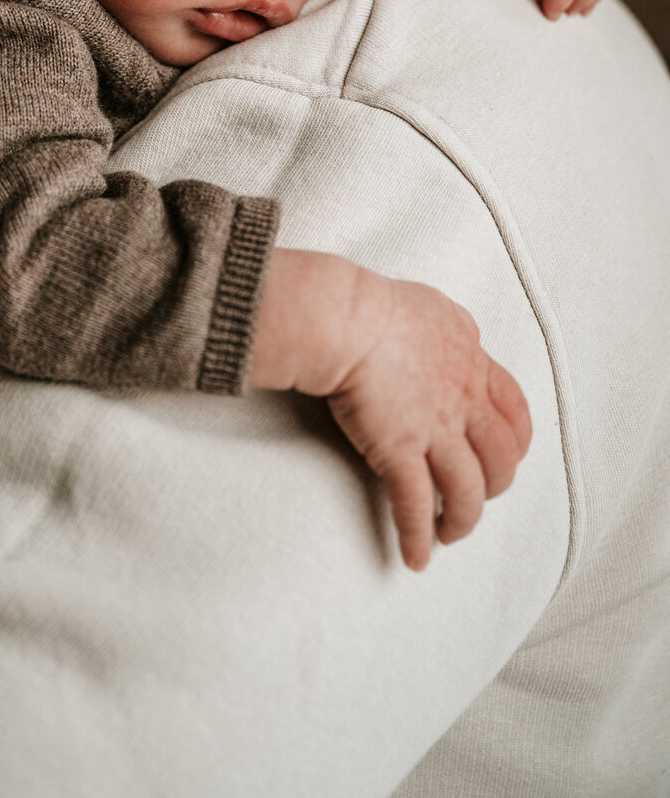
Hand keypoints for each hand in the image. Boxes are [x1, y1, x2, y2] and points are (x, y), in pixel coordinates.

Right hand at [324, 272, 531, 570]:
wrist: (345, 318)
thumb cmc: (379, 305)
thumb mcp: (436, 308)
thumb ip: (455, 331)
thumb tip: (461, 338)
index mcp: (473, 366)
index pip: (515, 412)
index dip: (516, 442)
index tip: (507, 456)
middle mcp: (463, 403)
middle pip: (501, 460)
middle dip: (493, 487)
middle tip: (475, 497)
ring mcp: (434, 431)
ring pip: (468, 492)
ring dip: (462, 521)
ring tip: (448, 534)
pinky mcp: (399, 452)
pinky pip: (415, 506)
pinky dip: (416, 537)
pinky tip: (414, 556)